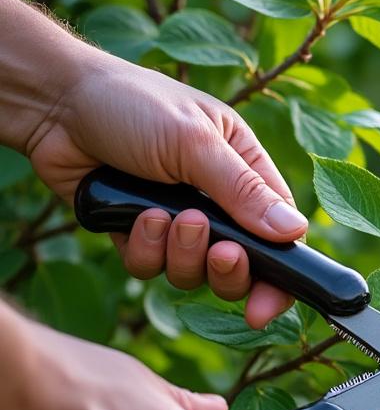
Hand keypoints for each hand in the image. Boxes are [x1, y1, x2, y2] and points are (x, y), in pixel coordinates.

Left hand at [27, 50, 306, 327]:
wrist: (55, 103)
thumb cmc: (134, 104)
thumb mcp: (196, 143)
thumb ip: (244, 191)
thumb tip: (295, 232)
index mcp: (245, 169)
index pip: (280, 233)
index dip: (279, 275)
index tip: (264, 306)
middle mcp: (216, 199)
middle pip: (240, 266)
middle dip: (226, 269)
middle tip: (218, 252)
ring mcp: (175, 220)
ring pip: (192, 273)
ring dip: (180, 254)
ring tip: (163, 216)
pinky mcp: (136, 232)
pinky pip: (150, 267)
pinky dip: (144, 250)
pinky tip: (133, 215)